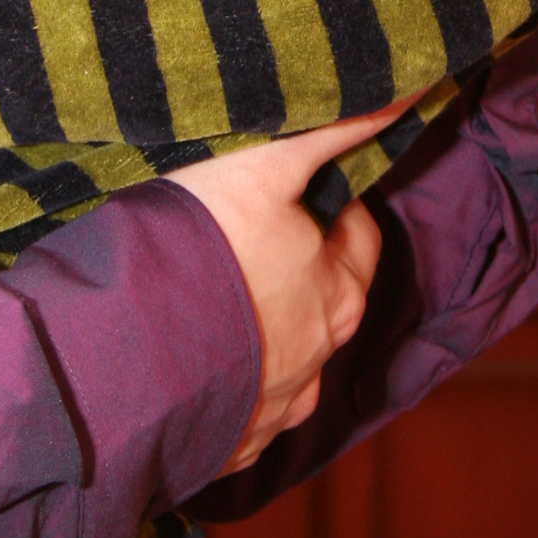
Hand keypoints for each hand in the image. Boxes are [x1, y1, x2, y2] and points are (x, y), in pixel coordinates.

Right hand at [170, 104, 408, 471]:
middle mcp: (320, 361)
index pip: (358, 238)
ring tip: (210, 300)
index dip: (329, 206)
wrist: (129, 354)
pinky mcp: (230, 446)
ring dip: (261, 333)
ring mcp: (275, 411)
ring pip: (284, 361)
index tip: (293, 189)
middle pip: (323, 301)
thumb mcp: (267, 169)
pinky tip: (191, 357)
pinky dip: (226, 383)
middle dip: (296, 270)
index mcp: (339, 295)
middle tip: (246, 237)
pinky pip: (239, 408)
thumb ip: (336, 132)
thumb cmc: (204, 249)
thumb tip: (408, 91)